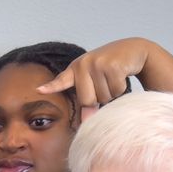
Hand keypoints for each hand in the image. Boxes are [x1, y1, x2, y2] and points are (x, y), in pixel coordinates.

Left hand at [39, 37, 154, 119]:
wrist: (133, 50)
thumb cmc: (110, 69)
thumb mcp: (94, 81)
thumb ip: (87, 99)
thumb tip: (86, 122)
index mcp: (75, 69)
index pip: (61, 81)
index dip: (51, 87)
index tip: (39, 90)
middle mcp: (83, 64)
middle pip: (87, 100)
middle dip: (98, 99)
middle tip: (104, 84)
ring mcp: (97, 63)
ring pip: (103, 97)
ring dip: (112, 93)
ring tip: (114, 78)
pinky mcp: (112, 65)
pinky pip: (116, 90)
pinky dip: (121, 88)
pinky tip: (122, 75)